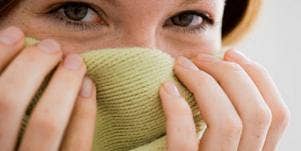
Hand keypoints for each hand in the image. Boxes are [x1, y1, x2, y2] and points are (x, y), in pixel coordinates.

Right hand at [0, 27, 96, 150]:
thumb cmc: (16, 141)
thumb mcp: (3, 124)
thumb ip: (4, 102)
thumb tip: (11, 49)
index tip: (16, 34)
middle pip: (8, 102)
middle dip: (31, 65)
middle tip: (51, 47)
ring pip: (45, 122)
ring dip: (61, 83)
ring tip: (74, 60)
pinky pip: (78, 144)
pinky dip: (84, 111)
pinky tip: (88, 85)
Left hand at [160, 50, 289, 150]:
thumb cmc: (190, 146)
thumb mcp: (220, 137)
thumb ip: (230, 114)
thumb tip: (228, 67)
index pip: (277, 114)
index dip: (257, 77)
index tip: (231, 53)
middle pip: (256, 112)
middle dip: (229, 73)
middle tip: (199, 58)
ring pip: (228, 122)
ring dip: (204, 83)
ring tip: (181, 66)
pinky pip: (184, 141)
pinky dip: (176, 109)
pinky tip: (165, 89)